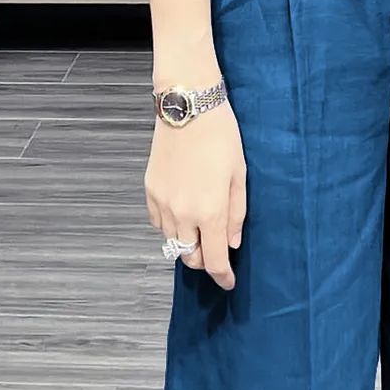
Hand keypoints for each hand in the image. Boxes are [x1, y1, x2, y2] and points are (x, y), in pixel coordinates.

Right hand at [145, 101, 246, 291]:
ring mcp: (163, 204)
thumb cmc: (221, 136)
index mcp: (211, 212)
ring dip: (188, 243)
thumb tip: (233, 243)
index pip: (215, 261)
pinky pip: (159, 224)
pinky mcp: (150, 191)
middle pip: (190, 258)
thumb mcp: (240, 175)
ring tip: (201, 228)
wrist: (188, 107)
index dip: (223, 277)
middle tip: (217, 250)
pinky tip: (183, 212)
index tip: (229, 282)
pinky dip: (171, 227)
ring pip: (173, 243)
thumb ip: (237, 214)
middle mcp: (184, 214)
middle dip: (206, 261)